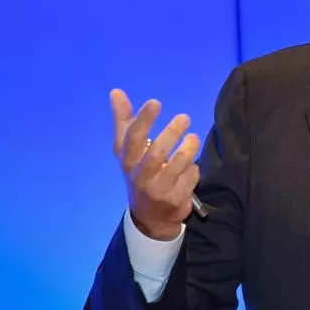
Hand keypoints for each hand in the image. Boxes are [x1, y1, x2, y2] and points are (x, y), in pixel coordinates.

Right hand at [110, 89, 200, 240]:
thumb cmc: (139, 173)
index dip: (143, 119)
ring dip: (189, 148)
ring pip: (178, 165)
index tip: (156, 102)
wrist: (150, 217)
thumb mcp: (127, 151)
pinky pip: (191, 178)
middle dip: (172, 132)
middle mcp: (141, 176)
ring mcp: (159, 190)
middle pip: (157, 152)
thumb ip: (124, 121)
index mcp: (128, 160)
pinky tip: (191, 167)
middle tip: (184, 117)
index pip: (132, 138)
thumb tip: (115, 92)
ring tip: (193, 137)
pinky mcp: (176, 200)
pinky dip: (194, 169)